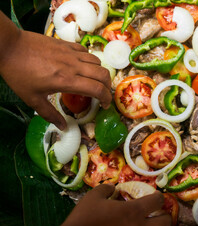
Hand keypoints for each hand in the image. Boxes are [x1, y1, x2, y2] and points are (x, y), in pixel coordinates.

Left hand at [0, 12, 111, 129]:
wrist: (9, 47)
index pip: (98, 89)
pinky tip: (82, 66)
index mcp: (67, 81)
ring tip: (94, 81)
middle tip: (102, 94)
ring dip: (100, 73)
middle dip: (108, 86)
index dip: (106, 99)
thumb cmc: (18, 73)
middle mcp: (74, 66)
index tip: (105, 105)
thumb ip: (50, 114)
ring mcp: (71, 53)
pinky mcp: (66, 44)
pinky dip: (90, 61)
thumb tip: (63, 127)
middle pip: (103, 74)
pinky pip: (86, 52)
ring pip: (97, 62)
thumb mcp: (32, 99)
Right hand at [43, 184, 170, 225]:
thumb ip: (105, 189)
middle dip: (165, 217)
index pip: (158, 201)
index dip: (159, 196)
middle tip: (158, 213)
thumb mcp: (93, 196)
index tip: (156, 195)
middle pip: (166, 224)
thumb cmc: (84, 218)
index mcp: (133, 211)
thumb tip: (112, 188)